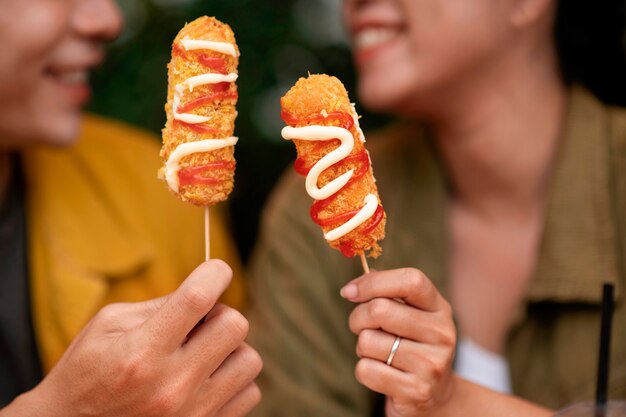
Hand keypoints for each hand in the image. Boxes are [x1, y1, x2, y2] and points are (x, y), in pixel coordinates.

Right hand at [10, 260, 261, 416]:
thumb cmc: (86, 375)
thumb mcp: (107, 327)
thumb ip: (157, 306)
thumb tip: (204, 290)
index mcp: (142, 351)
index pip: (198, 298)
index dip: (215, 274)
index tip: (217, 271)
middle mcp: (172, 385)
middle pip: (234, 325)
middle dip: (220, 314)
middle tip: (199, 323)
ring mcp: (192, 413)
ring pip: (249, 360)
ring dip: (230, 350)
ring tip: (203, 354)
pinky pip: (250, 393)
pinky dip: (234, 381)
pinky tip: (207, 379)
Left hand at [341, 268, 455, 416]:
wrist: (435, 396)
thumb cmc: (412, 345)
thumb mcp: (410, 314)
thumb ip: (386, 293)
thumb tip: (355, 286)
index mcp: (439, 308)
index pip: (411, 280)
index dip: (374, 282)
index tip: (349, 291)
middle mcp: (441, 333)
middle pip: (380, 309)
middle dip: (358, 318)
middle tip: (362, 328)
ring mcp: (432, 364)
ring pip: (367, 341)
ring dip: (362, 348)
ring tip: (379, 354)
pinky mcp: (417, 391)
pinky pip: (366, 370)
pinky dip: (364, 371)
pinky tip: (382, 373)